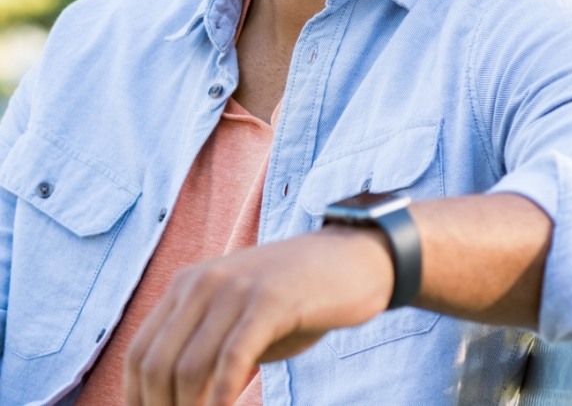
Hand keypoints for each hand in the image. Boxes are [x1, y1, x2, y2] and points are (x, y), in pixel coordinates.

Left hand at [124, 225, 393, 405]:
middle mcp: (203, 282)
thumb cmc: (296, 299)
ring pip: (188, 366)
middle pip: (155, 364)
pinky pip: (232, 359)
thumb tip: (173, 398)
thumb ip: (205, 347)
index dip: (138, 399)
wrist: (352, 260)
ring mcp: (236, 288)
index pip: (139, 352)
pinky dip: (221, 398)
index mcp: (188, 285)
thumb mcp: (239, 317)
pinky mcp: (270, 300)